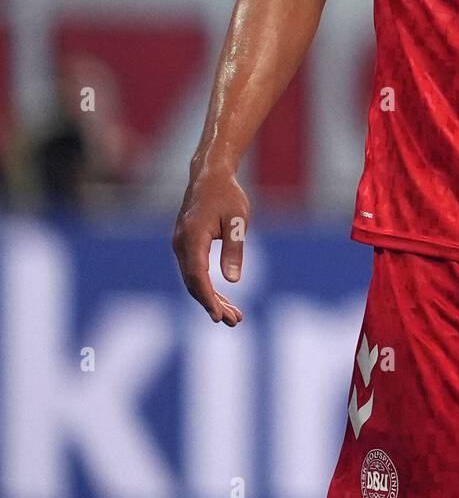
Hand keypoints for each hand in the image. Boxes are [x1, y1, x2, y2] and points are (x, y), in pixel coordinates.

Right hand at [171, 165, 249, 325]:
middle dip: (212, 305)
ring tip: (234, 317)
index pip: (196, 275)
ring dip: (211, 299)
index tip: (218, 316)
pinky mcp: (186, 246)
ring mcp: (181, 245)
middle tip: (235, 321)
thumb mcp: (237, 219)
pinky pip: (194, 272)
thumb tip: (232, 281)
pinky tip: (223, 299)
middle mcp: (181, 244)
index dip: (207, 298)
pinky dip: (207, 287)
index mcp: (192, 237)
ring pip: (193, 280)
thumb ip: (234, 248)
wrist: (210, 176)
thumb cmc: (227, 195)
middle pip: (193, 283)